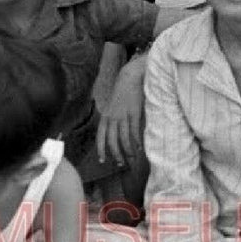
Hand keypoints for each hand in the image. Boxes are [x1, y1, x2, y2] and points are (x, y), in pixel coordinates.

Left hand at [96, 55, 146, 171]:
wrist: (130, 77)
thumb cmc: (123, 93)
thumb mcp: (114, 107)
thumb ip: (114, 119)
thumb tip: (116, 133)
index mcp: (105, 117)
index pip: (101, 137)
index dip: (101, 150)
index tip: (102, 161)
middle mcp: (112, 118)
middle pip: (112, 141)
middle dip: (116, 154)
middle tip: (121, 164)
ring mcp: (122, 116)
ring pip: (123, 139)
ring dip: (128, 150)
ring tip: (132, 158)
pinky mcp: (133, 113)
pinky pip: (134, 131)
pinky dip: (136, 141)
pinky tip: (139, 147)